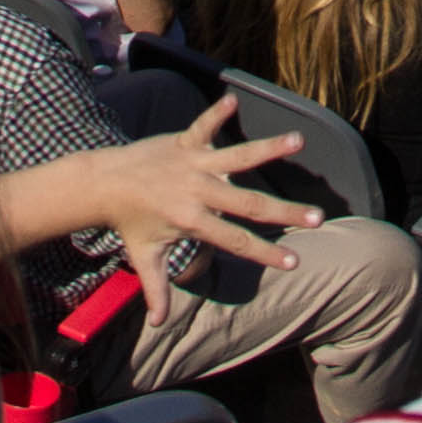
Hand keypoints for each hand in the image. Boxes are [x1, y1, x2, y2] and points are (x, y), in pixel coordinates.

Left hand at [89, 96, 316, 282]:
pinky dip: (217, 113)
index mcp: (192, 221)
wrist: (104, 183)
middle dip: (285, 211)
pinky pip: (203, 125)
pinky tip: (233, 98)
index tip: (294, 261)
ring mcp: (193, 163)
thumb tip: (158, 324)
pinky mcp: (184, 141)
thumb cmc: (129, 222)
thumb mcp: (145, 257)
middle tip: (317, 216)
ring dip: (268, 148)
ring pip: (237, 156)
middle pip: (249, 202)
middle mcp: (198, 191)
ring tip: (298, 141)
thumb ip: (156, 289)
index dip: (266, 253)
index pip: (236, 241)